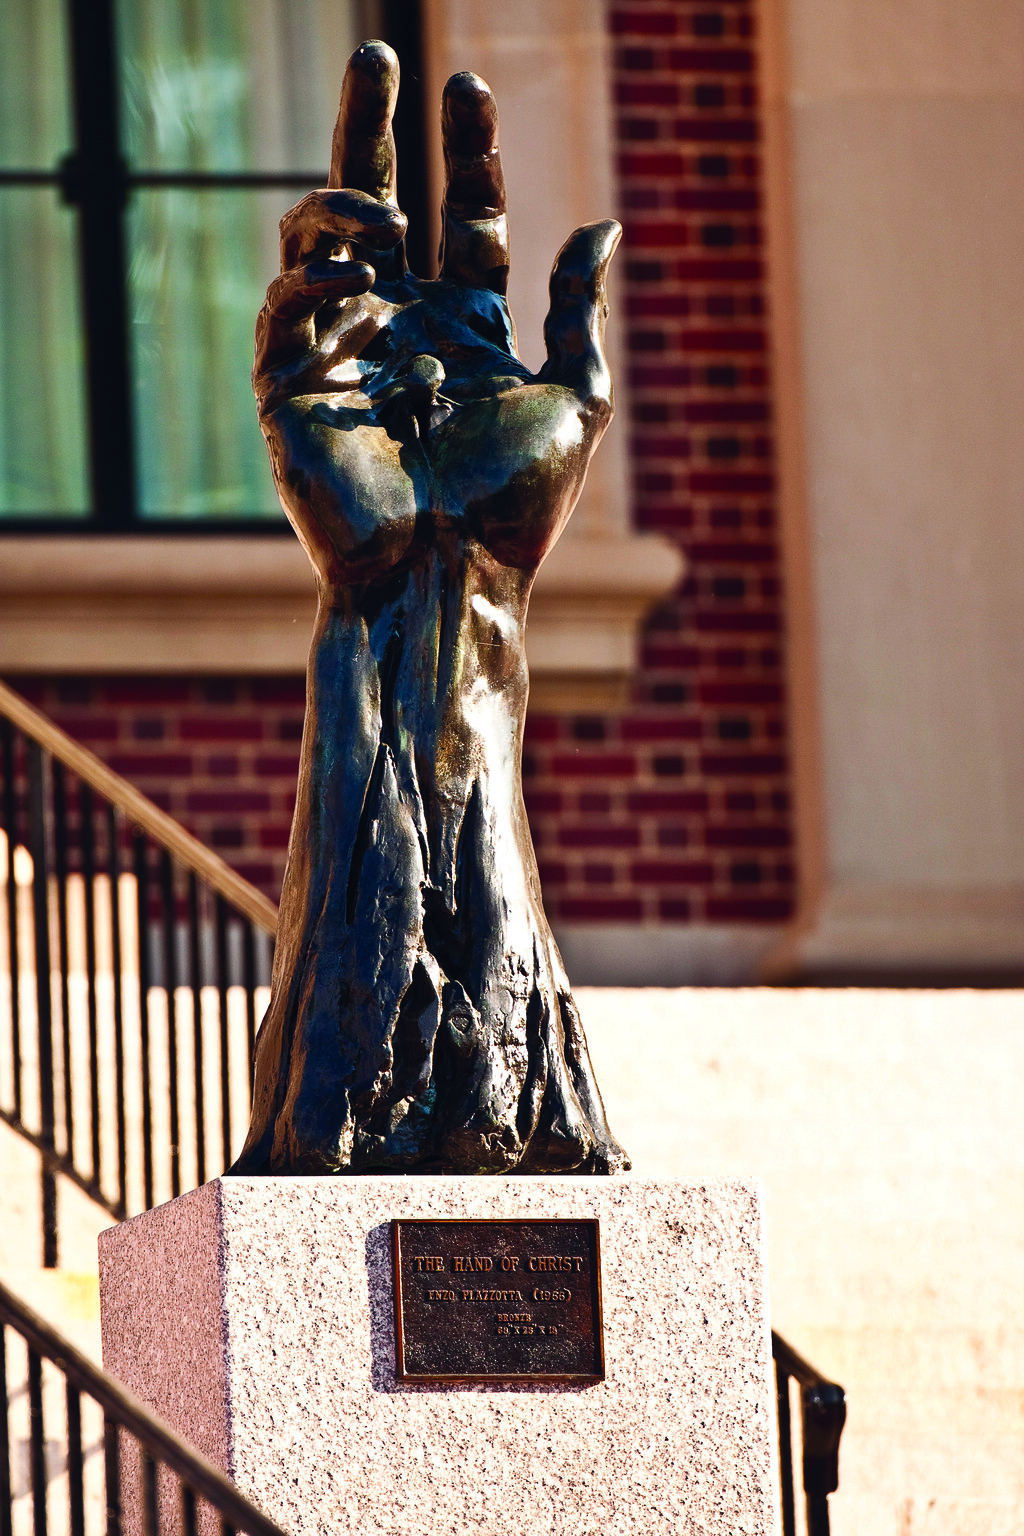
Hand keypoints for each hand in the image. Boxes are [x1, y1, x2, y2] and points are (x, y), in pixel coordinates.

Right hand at [253, 41, 620, 583]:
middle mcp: (399, 326)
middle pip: (374, 202)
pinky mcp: (292, 389)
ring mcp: (341, 352)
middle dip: (370, 128)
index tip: (467, 90)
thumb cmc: (518, 510)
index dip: (467, 155)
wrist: (451, 582)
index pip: (462, 217)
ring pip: (316, 239)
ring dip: (346, 205)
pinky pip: (287, 305)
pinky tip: (358, 272)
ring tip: (385, 216)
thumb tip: (602, 223)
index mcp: (467, 326)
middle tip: (377, 57)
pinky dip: (315, 274)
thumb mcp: (575, 398)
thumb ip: (580, 310)